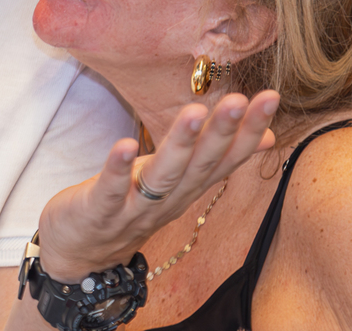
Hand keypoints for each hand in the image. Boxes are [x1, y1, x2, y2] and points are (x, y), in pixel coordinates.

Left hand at [36, 90, 279, 280]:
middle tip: (241, 99)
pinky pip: (112, 190)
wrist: (81, 254)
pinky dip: (119, 169)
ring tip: (195, 112)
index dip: (249, 131)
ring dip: (181, 145)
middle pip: (201, 166)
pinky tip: (126, 144)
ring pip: (164, 177)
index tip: (271, 97)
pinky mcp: (99, 211)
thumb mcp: (178, 181)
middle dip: (222, 133)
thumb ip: (216, 158)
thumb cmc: (131, 204)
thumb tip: (269, 136)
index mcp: (188, 188)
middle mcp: (169, 200)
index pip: (226, 159)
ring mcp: (135, 208)